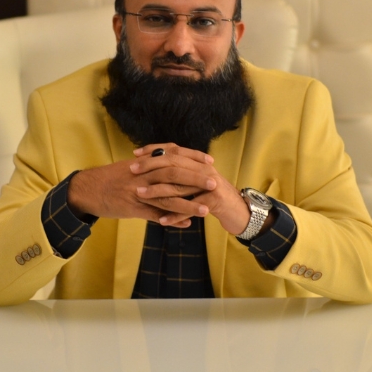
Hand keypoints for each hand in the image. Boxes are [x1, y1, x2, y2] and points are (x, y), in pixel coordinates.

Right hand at [67, 145, 215, 225]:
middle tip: (214, 183)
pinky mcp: (132, 208)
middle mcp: (143, 174)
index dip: (193, 157)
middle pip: (173, 174)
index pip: (173, 155)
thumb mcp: (133, 166)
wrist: (87, 189)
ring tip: (205, 210)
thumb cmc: (111, 177)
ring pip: (166, 197)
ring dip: (188, 204)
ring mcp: (138, 191)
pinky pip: (155, 215)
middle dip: (195, 179)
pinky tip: (187, 225)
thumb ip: (152, 163)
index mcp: (145, 162)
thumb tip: (173, 160)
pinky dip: (172, 220)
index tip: (210, 161)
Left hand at [130, 143, 251, 233]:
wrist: (239, 211)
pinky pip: (191, 207)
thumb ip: (180, 175)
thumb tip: (155, 168)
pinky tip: (162, 221)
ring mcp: (210, 184)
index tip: (135, 154)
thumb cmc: (212, 198)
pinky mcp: (215, 201)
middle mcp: (204, 169)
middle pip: (174, 163)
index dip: (154, 151)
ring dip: (158, 190)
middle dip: (151, 166)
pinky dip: (176, 215)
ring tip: (140, 194)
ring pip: (180, 185)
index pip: (173, 150)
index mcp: (197, 163)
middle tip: (132, 170)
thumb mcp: (195, 183)